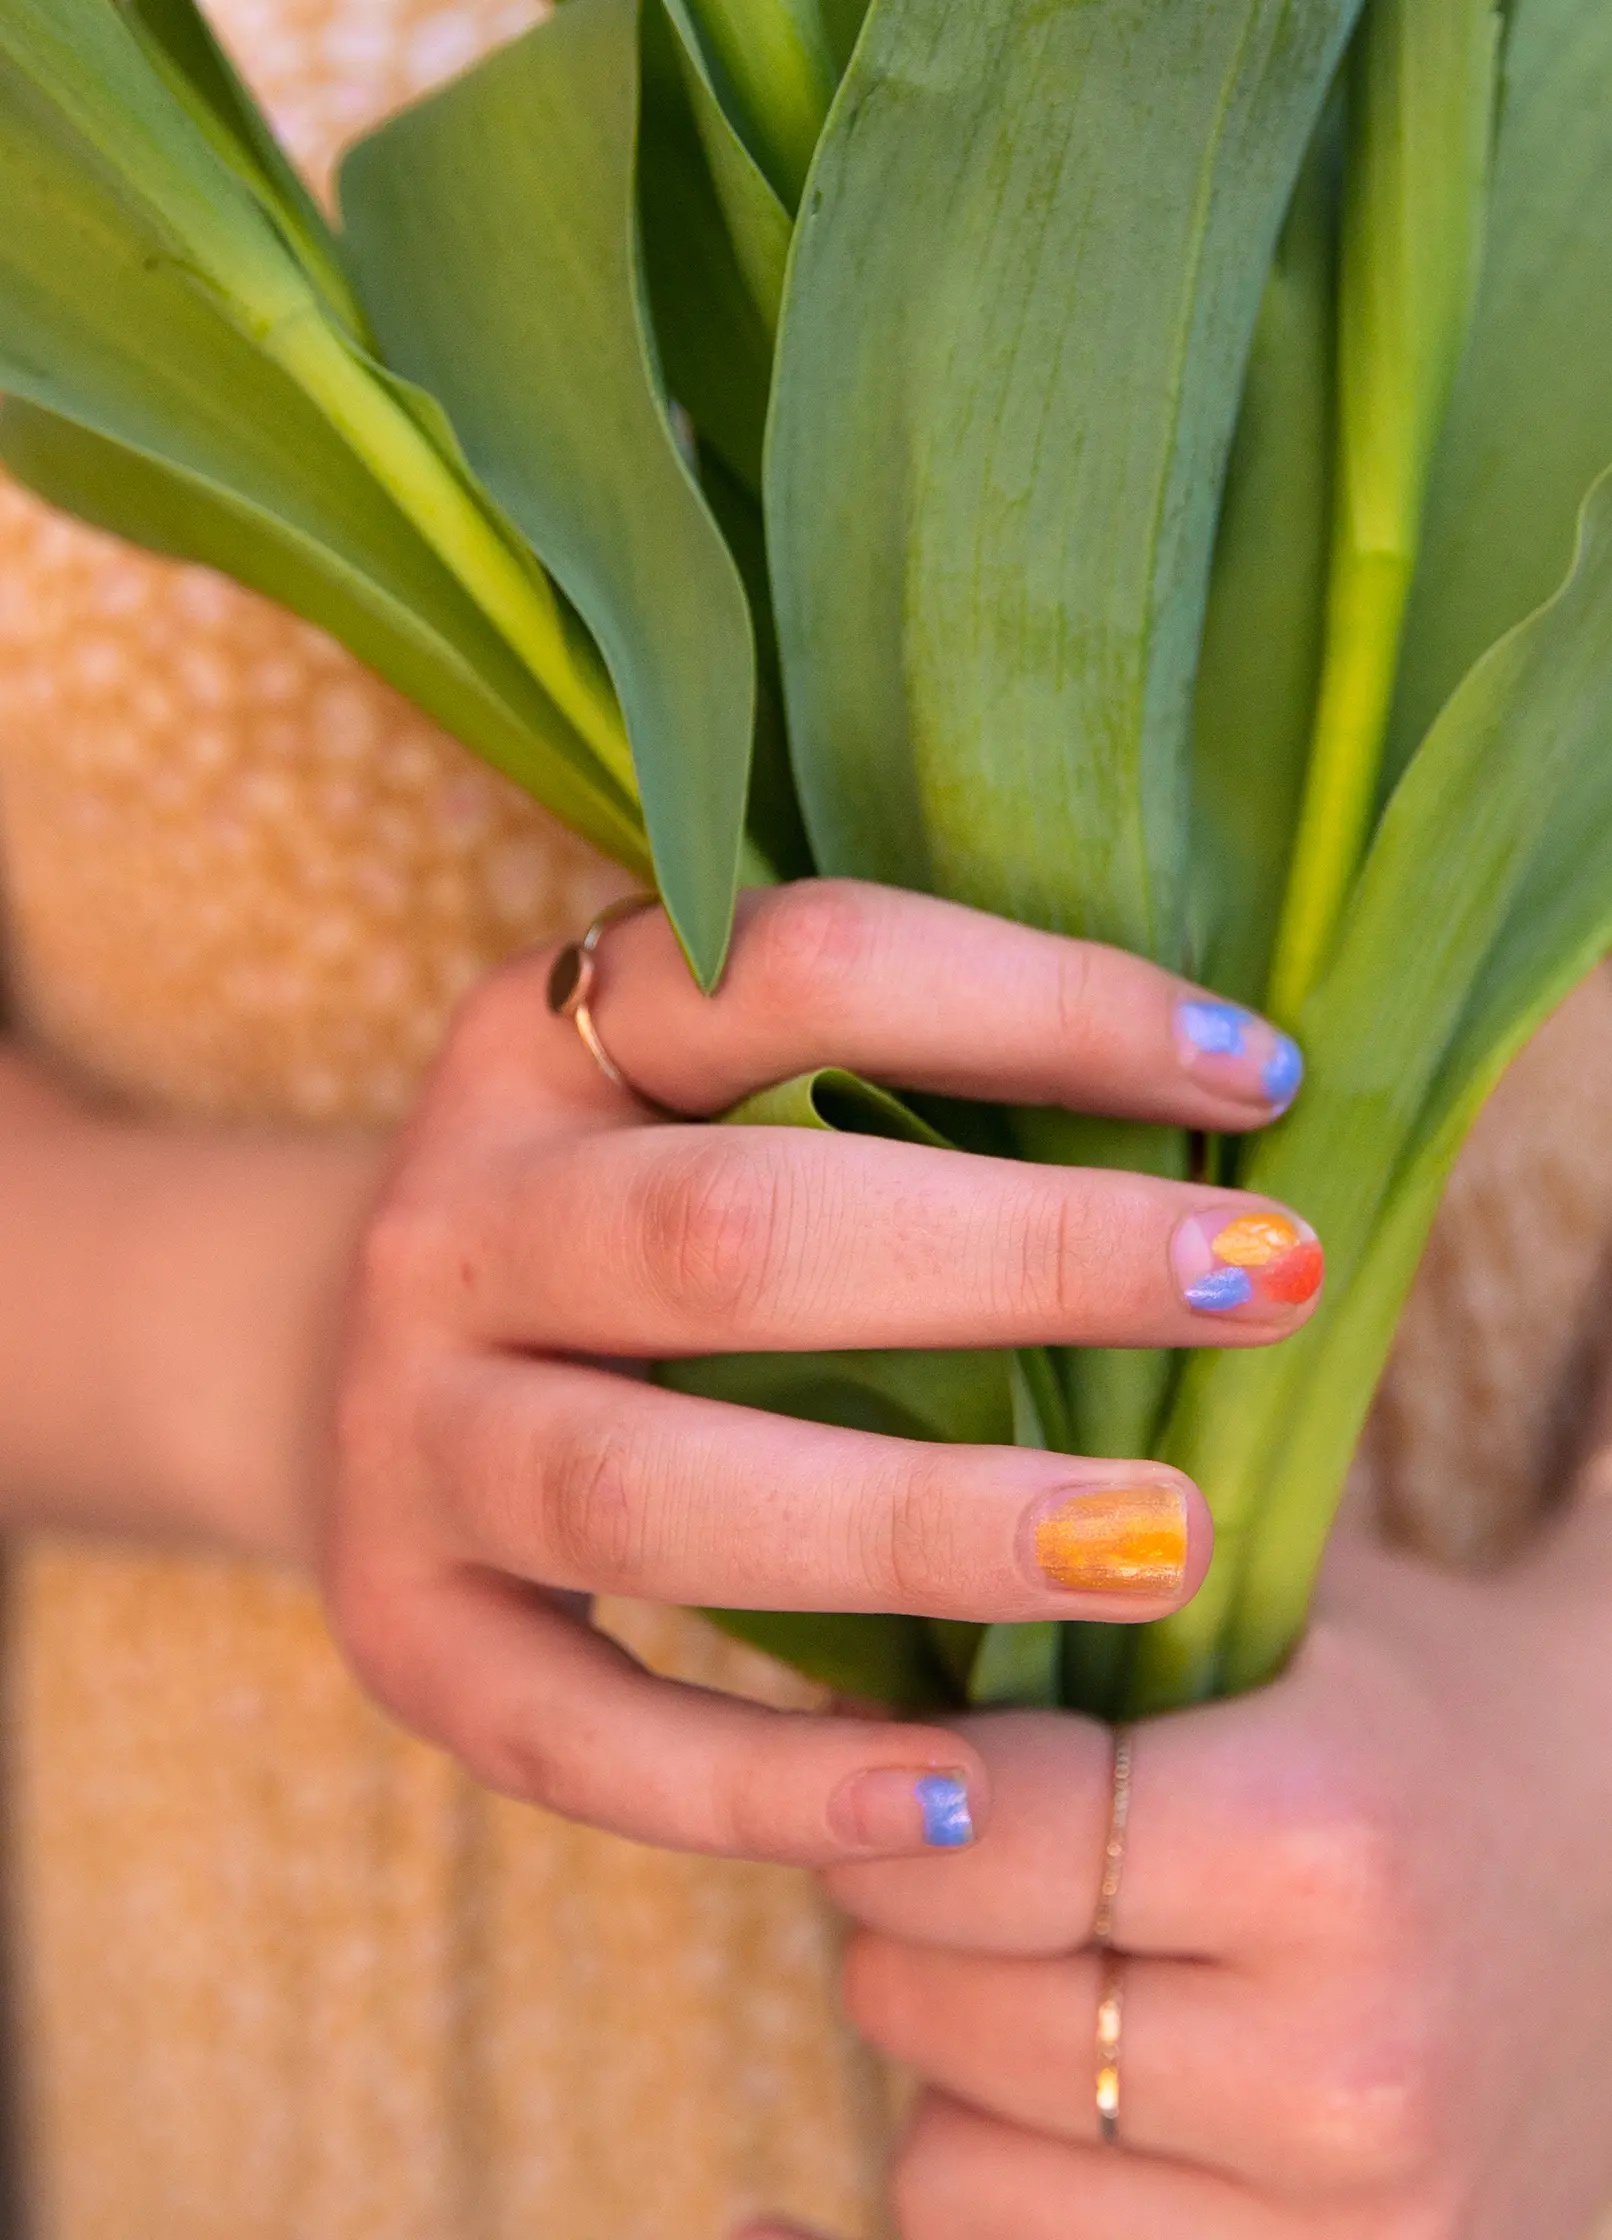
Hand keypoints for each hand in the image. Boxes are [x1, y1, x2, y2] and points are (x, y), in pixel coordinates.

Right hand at [323, 877, 1317, 1863]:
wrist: (374, 1376)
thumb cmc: (637, 1236)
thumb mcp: (712, 1112)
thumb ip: (899, 1111)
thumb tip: (1223, 1141)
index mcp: (547, 1037)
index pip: (795, 971)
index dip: (1034, 1005)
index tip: (1253, 1075)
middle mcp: (453, 1223)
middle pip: (726, 1233)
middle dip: (1018, 1256)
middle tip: (1270, 1287)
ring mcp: (402, 1433)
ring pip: (645, 1490)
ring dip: (915, 1526)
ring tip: (1160, 1550)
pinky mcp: (400, 1630)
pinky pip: (576, 1728)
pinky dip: (763, 1780)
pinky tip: (958, 1795)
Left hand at [811, 1490, 1611, 2236]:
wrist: (1609, 1893)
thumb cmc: (1401, 1724)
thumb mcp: (1272, 1605)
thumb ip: (1072, 1598)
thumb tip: (836, 1637)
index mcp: (1329, 1845)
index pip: (984, 1835)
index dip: (906, 1787)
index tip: (905, 1757)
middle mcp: (1348, 2072)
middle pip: (948, 2015)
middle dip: (909, 1923)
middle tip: (958, 1862)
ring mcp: (1352, 2239)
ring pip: (953, 2180)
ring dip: (952, 2076)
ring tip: (1039, 1978)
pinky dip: (1001, 2191)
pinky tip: (1006, 2124)